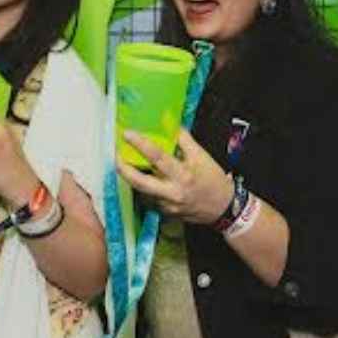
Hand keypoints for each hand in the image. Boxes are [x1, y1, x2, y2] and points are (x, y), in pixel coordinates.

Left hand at [117, 128, 234, 225]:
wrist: (223, 209)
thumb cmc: (213, 180)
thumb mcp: (202, 157)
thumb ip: (184, 140)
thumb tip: (170, 124)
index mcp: (183, 175)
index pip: (158, 157)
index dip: (141, 144)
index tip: (127, 134)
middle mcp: (172, 192)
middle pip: (139, 181)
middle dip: (123, 168)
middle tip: (115, 155)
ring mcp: (166, 205)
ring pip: (141, 191)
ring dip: (132, 177)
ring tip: (126, 163)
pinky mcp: (164, 213)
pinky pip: (148, 198)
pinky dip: (144, 187)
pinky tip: (144, 179)